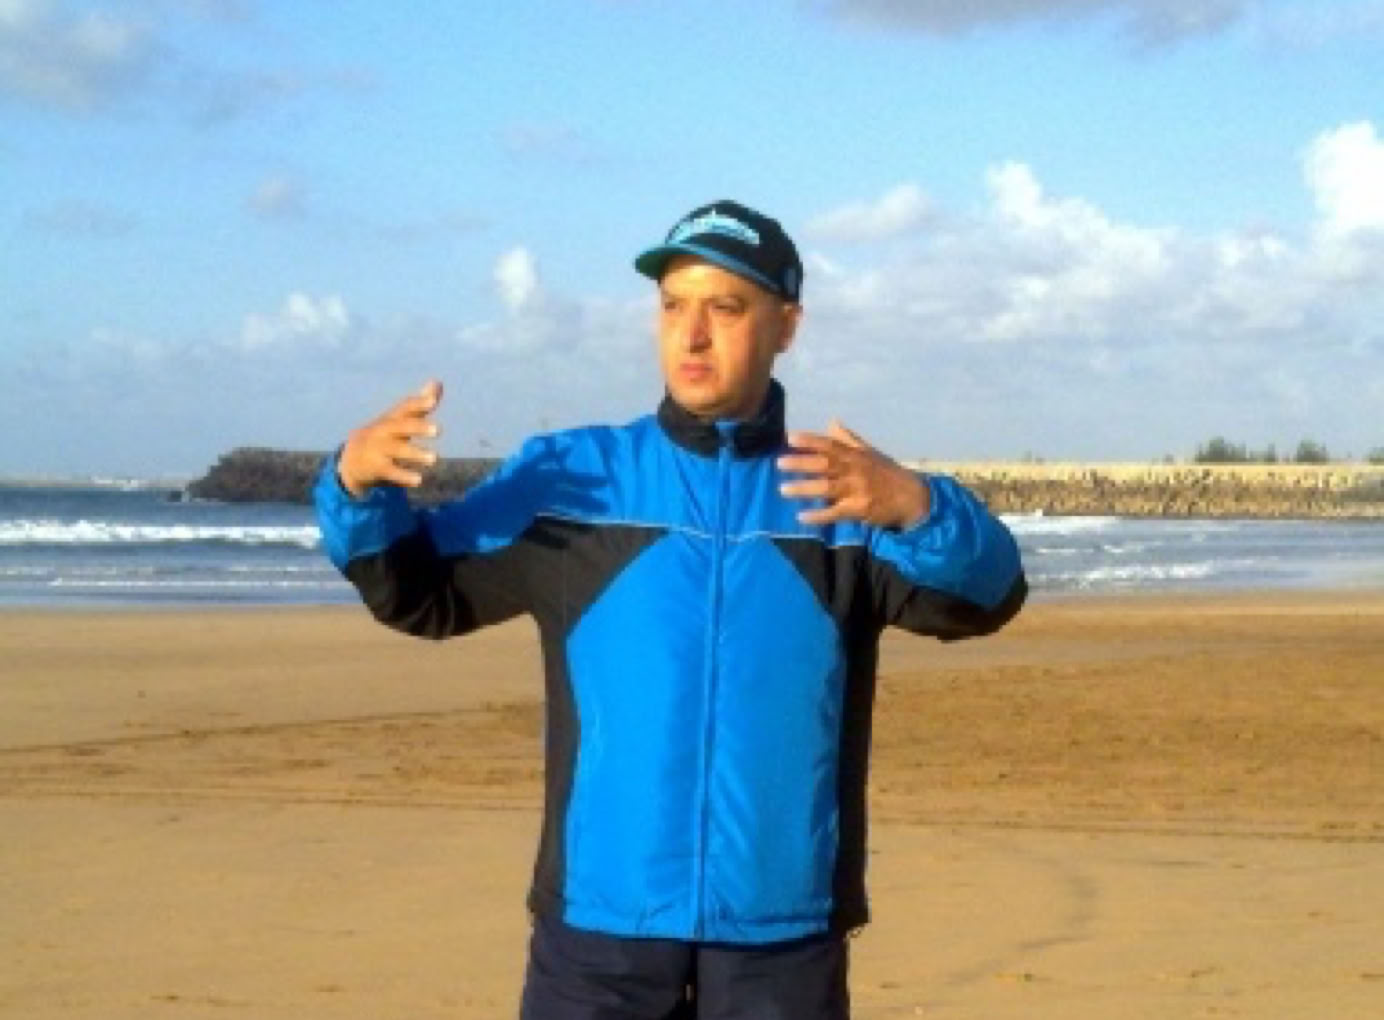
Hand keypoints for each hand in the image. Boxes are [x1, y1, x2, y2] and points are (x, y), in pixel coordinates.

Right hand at [337, 380, 443, 497]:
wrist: (353, 457)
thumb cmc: (385, 434)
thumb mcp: (399, 418)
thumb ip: (420, 404)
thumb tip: (438, 382)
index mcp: (393, 418)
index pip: (406, 407)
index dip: (419, 403)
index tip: (433, 400)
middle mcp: (385, 431)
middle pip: (401, 426)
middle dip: (418, 427)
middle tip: (439, 429)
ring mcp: (380, 449)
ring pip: (398, 450)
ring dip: (415, 453)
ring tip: (434, 458)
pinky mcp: (377, 468)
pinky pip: (391, 472)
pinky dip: (404, 476)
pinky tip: (419, 480)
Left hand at [777, 420, 928, 528]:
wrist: (912, 497)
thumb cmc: (887, 474)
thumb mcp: (870, 453)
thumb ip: (848, 439)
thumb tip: (831, 422)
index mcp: (856, 455)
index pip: (830, 445)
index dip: (810, 440)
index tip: (790, 437)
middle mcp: (855, 470)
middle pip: (825, 465)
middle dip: (801, 463)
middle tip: (779, 463)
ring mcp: (857, 490)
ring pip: (826, 488)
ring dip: (804, 488)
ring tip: (783, 489)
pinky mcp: (859, 510)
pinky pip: (835, 513)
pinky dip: (818, 515)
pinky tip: (801, 516)